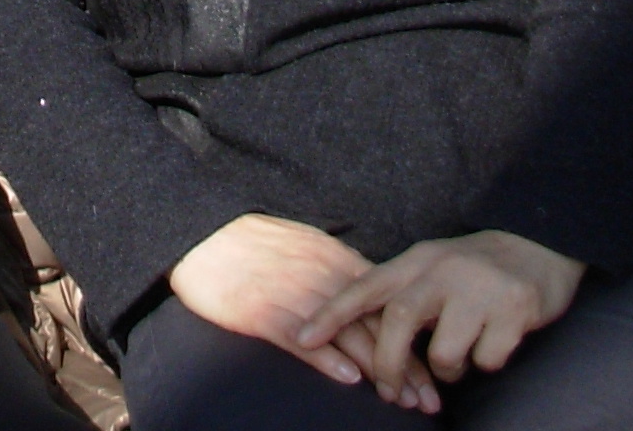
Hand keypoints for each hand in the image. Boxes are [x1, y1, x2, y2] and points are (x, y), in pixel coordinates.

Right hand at [168, 215, 433, 408]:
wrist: (201, 232)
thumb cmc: (253, 241)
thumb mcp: (307, 244)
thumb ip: (339, 269)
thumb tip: (371, 299)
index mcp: (334, 259)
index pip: (385, 305)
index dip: (411, 341)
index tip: (431, 374)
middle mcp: (321, 275)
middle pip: (373, 325)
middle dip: (405, 365)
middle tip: (428, 399)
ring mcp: (292, 293)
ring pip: (346, 336)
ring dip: (378, 369)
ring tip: (402, 400)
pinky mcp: (261, 310)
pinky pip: (300, 338)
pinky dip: (326, 358)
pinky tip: (348, 379)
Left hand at [299, 231, 583, 408]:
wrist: (539, 246)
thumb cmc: (476, 268)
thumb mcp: (434, 267)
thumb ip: (403, 294)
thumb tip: (363, 340)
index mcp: (419, 260)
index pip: (365, 286)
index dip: (331, 314)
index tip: (303, 339)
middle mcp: (445, 270)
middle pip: (398, 321)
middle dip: (386, 363)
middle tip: (386, 391)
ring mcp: (480, 289)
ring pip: (444, 352)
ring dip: (447, 370)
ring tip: (457, 361)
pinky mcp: (514, 309)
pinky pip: (486, 359)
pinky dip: (485, 363)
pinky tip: (493, 345)